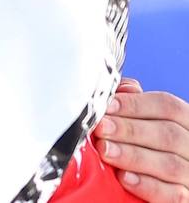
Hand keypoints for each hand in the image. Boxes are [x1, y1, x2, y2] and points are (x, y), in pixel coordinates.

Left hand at [97, 77, 188, 200]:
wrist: (153, 178)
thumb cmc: (145, 144)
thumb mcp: (144, 120)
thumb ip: (135, 104)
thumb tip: (122, 89)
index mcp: (186, 122)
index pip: (168, 106)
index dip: (135, 104)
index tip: (106, 107)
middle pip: (168, 134)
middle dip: (130, 130)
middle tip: (101, 129)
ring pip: (170, 164)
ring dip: (133, 156)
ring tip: (105, 151)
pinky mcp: (188, 199)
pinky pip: (174, 195)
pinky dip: (148, 186)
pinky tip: (124, 178)